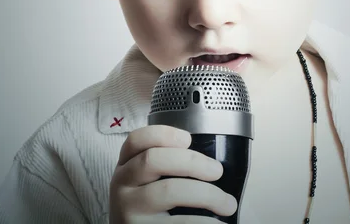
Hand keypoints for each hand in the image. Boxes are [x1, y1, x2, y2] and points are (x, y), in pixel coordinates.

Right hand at [109, 125, 236, 222]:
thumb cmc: (147, 210)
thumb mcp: (144, 184)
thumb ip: (163, 167)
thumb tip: (207, 161)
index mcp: (125, 166)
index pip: (136, 140)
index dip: (163, 134)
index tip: (188, 139)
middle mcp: (121, 185)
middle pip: (153, 159)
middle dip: (191, 161)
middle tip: (217, 171)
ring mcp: (129, 209)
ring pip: (169, 190)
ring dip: (207, 194)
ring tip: (228, 204)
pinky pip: (179, 222)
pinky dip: (205, 221)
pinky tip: (217, 223)